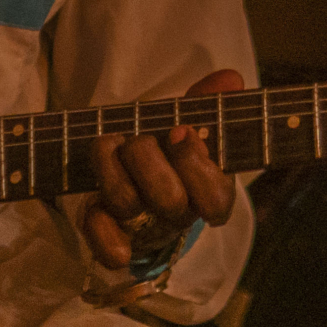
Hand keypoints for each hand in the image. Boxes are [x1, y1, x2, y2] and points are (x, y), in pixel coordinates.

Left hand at [80, 68, 242, 269]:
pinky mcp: (112, 236)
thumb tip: (230, 80)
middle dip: (147, 158)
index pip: (216, 199)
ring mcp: (144, 227)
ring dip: (112, 167)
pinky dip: (98, 227)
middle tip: (140, 137)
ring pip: (127, 203)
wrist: (139, 181)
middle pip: (168, 199)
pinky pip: (107, 246)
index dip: (196, 167)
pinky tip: (96, 207)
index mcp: (208, 191)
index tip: (181, 132)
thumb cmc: (170, 149)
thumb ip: (208, 103)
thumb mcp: (190, 122)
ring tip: (112, 143)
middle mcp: (178, 213)